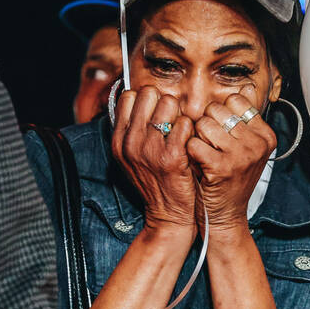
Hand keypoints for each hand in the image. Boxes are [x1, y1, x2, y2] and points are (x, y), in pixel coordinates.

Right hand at [111, 85, 197, 232]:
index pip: (130, 96)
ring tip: (181, 131)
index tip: (156, 113)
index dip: (147, 99)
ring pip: (169, 103)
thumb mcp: (132, 157)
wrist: (167, 215)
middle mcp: (130, 142)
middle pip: (149, 93)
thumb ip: (132, 129)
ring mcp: (150, 149)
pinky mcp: (172, 157)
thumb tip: (139, 97)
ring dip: (179, 113)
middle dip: (164, 102)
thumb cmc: (154, 182)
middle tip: (171, 120)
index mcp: (118, 140)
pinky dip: (191, 128)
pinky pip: (185, 122)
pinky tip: (190, 142)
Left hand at [187, 91, 276, 230]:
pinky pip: (193, 142)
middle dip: (206, 125)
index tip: (221, 134)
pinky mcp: (221, 167)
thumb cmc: (230, 180)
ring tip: (203, 156)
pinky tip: (197, 164)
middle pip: (217, 109)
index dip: (220, 114)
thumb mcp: (245, 148)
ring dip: (196, 138)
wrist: (226, 217)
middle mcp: (257, 144)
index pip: (235, 100)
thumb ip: (245, 118)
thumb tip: (247, 86)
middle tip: (210, 147)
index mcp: (265, 135)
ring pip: (203, 124)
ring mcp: (241, 156)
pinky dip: (189, 152)